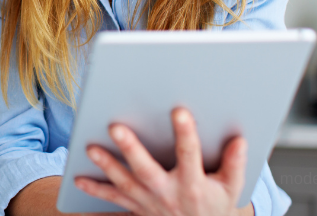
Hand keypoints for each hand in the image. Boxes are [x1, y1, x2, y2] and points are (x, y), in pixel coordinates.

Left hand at [74, 107, 250, 215]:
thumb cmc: (215, 207)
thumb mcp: (232, 189)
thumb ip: (235, 164)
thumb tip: (238, 140)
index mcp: (193, 185)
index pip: (189, 155)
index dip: (185, 133)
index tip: (179, 111)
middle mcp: (168, 194)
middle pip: (146, 170)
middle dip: (131, 149)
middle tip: (115, 127)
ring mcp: (149, 203)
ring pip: (124, 184)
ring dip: (106, 166)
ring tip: (91, 148)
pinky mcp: (136, 209)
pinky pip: (112, 201)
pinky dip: (95, 190)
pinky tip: (78, 178)